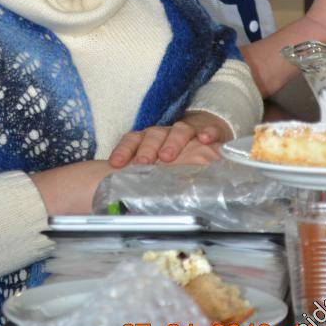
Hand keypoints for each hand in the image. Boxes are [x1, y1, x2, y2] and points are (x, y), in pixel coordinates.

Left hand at [109, 112, 231, 167]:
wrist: (202, 134)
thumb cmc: (175, 155)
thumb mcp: (158, 165)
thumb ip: (144, 176)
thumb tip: (126, 195)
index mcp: (149, 139)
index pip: (133, 140)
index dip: (124, 151)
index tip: (115, 164)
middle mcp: (166, 133)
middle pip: (154, 135)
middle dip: (147, 148)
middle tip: (142, 162)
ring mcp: (187, 132)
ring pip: (179, 131)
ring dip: (172, 142)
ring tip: (167, 156)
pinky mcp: (209, 132)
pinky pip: (209, 130)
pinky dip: (207, 133)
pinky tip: (204, 140)